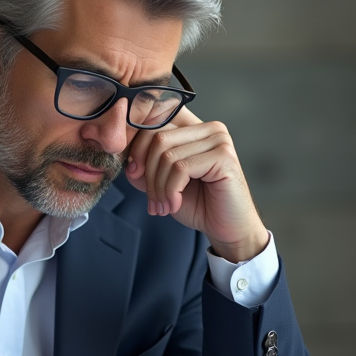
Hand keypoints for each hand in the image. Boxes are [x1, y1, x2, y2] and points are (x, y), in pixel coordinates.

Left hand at [125, 107, 268, 262]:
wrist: (226, 228)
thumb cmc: (199, 205)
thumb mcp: (163, 183)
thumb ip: (145, 169)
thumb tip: (129, 163)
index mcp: (194, 129)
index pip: (154, 126)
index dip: (137, 150)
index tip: (134, 175)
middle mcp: (209, 129)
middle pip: (158, 139)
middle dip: (148, 174)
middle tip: (153, 202)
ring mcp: (218, 140)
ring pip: (167, 156)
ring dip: (159, 187)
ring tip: (163, 206)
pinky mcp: (223, 156)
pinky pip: (181, 168)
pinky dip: (171, 190)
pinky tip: (175, 204)